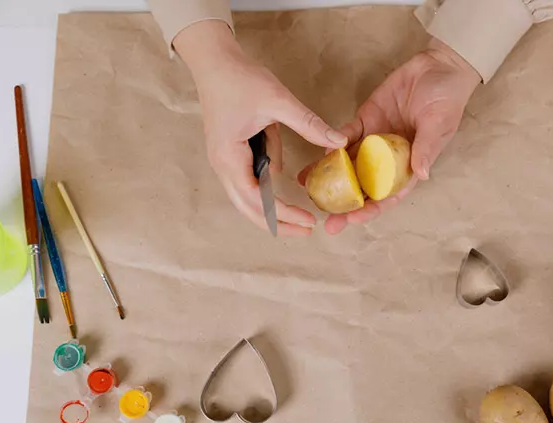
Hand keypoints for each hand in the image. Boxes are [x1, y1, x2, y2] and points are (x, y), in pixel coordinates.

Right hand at [175, 21, 346, 235]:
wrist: (213, 61)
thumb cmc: (239, 78)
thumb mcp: (278, 100)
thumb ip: (308, 123)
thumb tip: (339, 142)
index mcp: (229, 156)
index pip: (257, 198)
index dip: (283, 213)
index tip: (308, 220)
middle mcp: (222, 165)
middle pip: (247, 208)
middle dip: (277, 223)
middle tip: (306, 231)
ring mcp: (223, 161)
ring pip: (247, 198)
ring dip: (272, 208)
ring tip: (300, 217)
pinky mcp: (230, 154)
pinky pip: (249, 180)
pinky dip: (267, 190)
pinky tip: (286, 192)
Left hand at [299, 39, 480, 234]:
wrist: (437, 66)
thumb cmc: (447, 99)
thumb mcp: (440, 123)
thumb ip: (427, 147)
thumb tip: (422, 174)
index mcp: (410, 165)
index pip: (389, 194)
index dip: (372, 209)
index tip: (353, 219)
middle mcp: (389, 159)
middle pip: (365, 187)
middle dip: (347, 206)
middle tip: (329, 223)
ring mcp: (374, 141)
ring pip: (350, 166)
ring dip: (331, 180)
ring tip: (310, 193)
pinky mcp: (364, 121)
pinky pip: (344, 138)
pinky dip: (329, 149)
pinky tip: (314, 162)